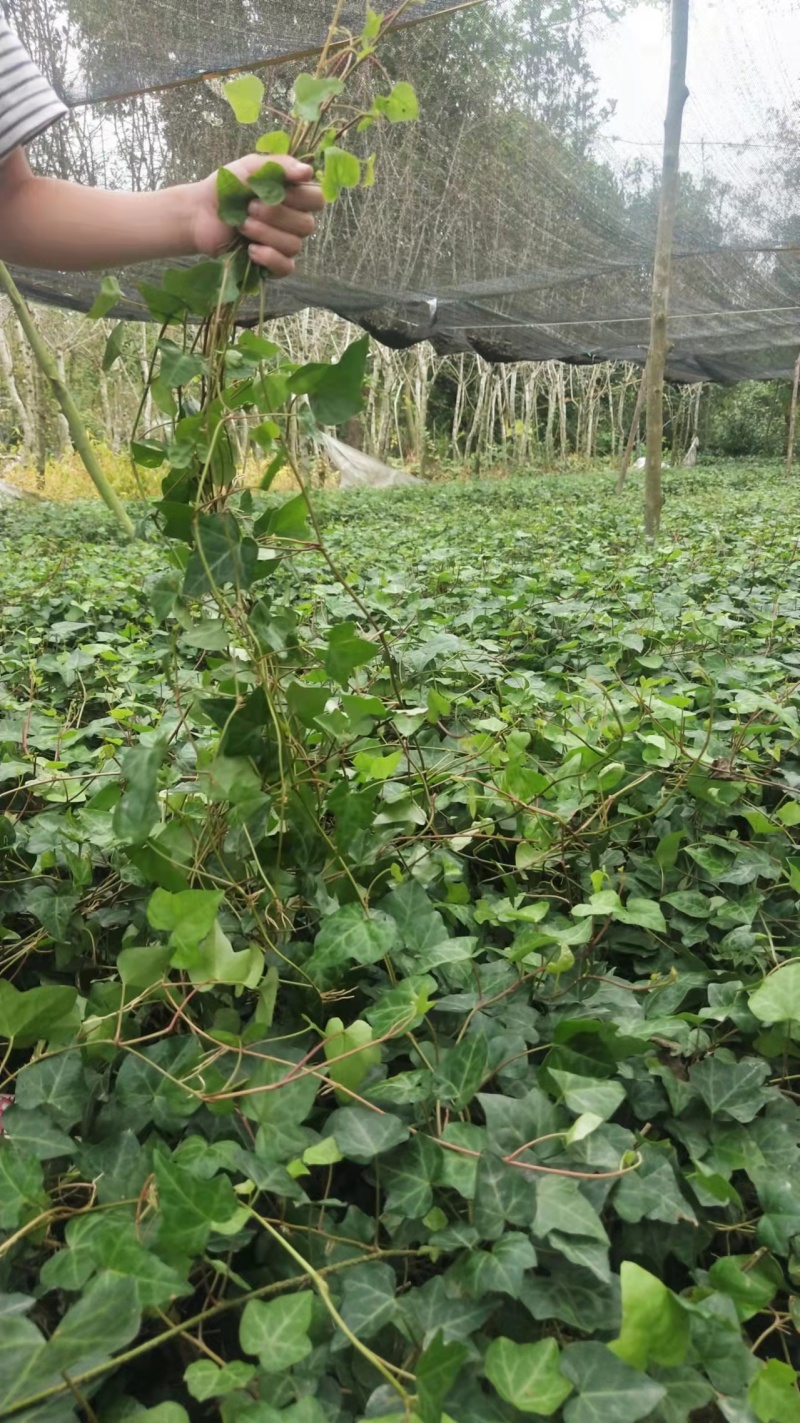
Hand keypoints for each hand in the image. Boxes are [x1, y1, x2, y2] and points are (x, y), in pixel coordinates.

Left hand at [191, 153, 324, 276]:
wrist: (199, 213)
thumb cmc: (226, 187)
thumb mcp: (251, 167)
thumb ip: (280, 165)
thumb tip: (308, 171)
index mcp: (293, 197)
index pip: (317, 200)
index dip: (300, 197)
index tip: (276, 190)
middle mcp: (293, 222)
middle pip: (307, 225)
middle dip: (276, 215)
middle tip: (250, 207)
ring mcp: (283, 245)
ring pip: (294, 245)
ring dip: (265, 233)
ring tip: (242, 225)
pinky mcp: (271, 265)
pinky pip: (286, 267)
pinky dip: (269, 258)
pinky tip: (251, 249)